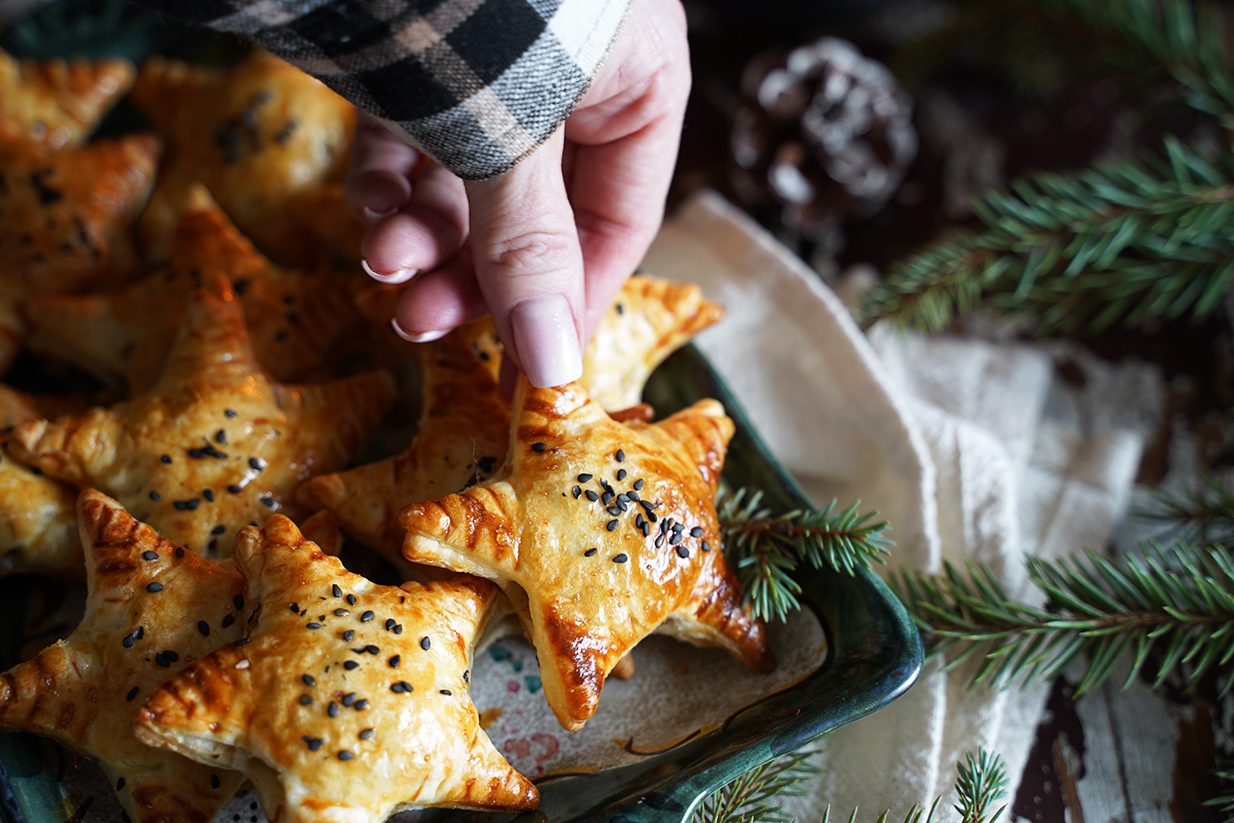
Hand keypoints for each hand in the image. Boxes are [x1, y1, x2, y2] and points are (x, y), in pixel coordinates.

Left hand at [344, 0, 689, 387]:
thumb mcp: (511, 125)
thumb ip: (528, 243)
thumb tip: (556, 366)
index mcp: (637, 84)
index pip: (618, 225)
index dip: (568, 299)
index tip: (525, 367)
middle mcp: (574, 82)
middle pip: (534, 216)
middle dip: (471, 273)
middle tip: (416, 322)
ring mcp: (497, 69)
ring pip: (468, 185)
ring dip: (422, 235)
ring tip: (379, 268)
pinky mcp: (425, 57)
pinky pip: (419, 141)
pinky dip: (391, 181)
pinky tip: (366, 208)